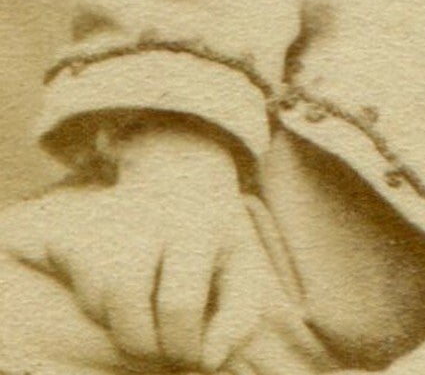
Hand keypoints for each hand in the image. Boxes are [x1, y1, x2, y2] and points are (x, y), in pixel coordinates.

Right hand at [41, 119, 270, 369]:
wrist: (181, 174)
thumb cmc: (216, 236)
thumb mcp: (245, 266)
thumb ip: (240, 318)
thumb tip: (211, 360)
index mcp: (197, 222)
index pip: (179, 302)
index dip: (183, 346)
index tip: (193, 355)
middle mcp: (148, 213)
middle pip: (124, 297)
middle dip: (143, 344)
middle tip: (162, 348)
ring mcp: (107, 219)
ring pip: (95, 298)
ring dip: (120, 325)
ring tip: (148, 317)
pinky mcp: (79, 228)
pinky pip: (73, 287)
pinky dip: (96, 308)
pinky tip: (123, 295)